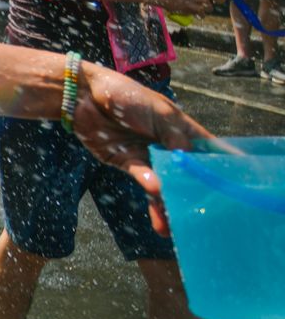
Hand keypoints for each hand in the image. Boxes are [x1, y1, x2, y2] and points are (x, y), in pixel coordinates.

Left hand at [74, 64, 209, 234]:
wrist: (84, 96)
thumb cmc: (125, 95)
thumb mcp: (159, 112)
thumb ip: (176, 137)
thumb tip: (190, 161)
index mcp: (183, 129)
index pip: (208, 152)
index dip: (220, 168)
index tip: (233, 190)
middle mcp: (169, 145)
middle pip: (187, 173)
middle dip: (194, 193)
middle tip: (206, 215)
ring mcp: (149, 155)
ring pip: (165, 182)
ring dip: (169, 200)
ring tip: (176, 223)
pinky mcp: (127, 163)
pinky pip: (143, 177)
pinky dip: (150, 185)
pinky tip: (155, 192)